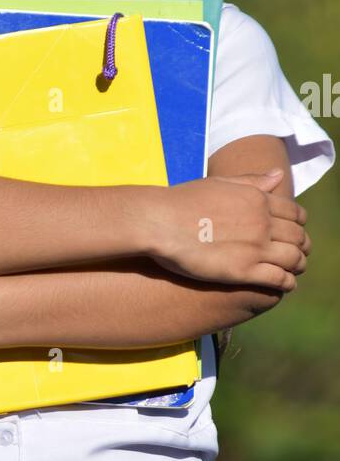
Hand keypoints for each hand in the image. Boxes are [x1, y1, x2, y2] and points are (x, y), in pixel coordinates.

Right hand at [148, 170, 309, 287]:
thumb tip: (279, 174)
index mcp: (257, 199)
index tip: (294, 233)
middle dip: (302, 247)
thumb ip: (252, 181)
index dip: (299, 225)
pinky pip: (278, 279)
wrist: (158, 221)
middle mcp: (262, 222)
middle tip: (299, 254)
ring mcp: (255, 247)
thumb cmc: (182, 201)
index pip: (295, 214)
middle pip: (298, 237)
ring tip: (294, 272)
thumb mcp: (220, 184)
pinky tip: (284, 285)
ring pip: (293, 259)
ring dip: (298, 266)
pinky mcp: (243, 271)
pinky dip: (287, 283)